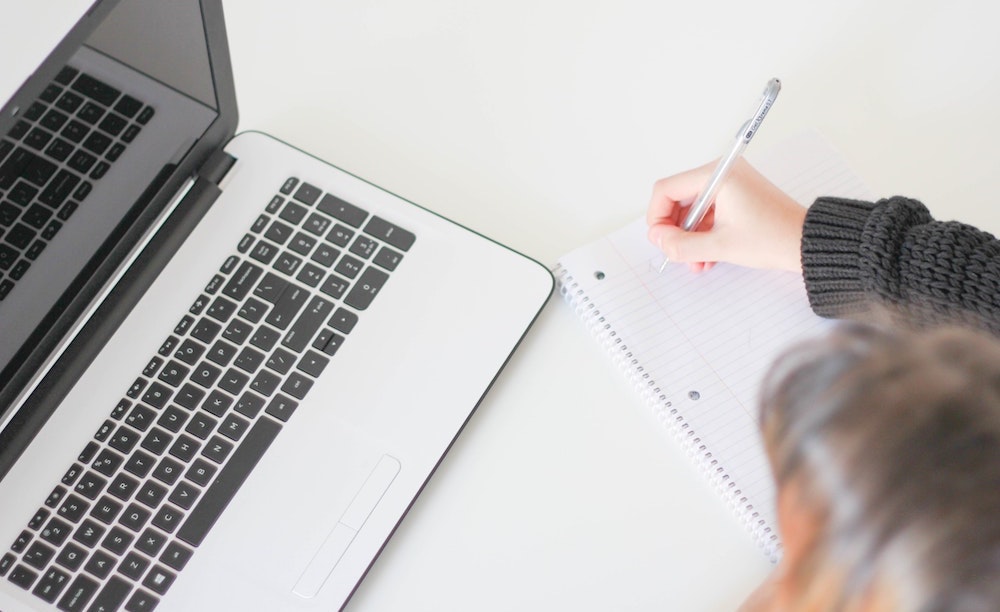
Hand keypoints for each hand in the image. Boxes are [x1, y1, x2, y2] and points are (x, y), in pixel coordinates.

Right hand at [646, 159, 805, 272]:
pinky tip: (707, 256)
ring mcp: (730, 185)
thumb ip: (681, 244)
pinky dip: (703, 234)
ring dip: (689, 237)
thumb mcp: (720, 246)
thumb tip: (658, 239)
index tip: (661, 240)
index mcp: (717, 175)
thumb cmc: (774, 238)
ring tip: (695, 261)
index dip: (657, 217)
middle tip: (676, 252)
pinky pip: (708, 213)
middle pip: (678, 199)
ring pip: (692, 210)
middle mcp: (722, 174)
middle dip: (675, 230)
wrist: (807, 243)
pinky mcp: (737, 197)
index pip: (667, 189)